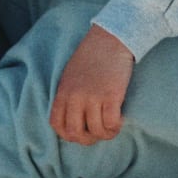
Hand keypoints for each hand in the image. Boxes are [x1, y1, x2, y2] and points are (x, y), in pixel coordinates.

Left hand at [49, 25, 134, 144]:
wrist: (110, 38)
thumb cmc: (92, 56)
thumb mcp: (71, 75)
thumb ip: (69, 95)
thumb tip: (76, 118)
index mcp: (63, 92)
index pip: (57, 125)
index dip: (69, 135)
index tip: (81, 132)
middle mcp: (75, 97)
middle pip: (75, 133)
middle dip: (87, 139)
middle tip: (98, 134)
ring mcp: (92, 97)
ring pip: (96, 131)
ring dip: (105, 134)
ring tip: (111, 126)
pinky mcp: (111, 96)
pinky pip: (111, 124)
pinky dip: (115, 127)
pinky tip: (119, 120)